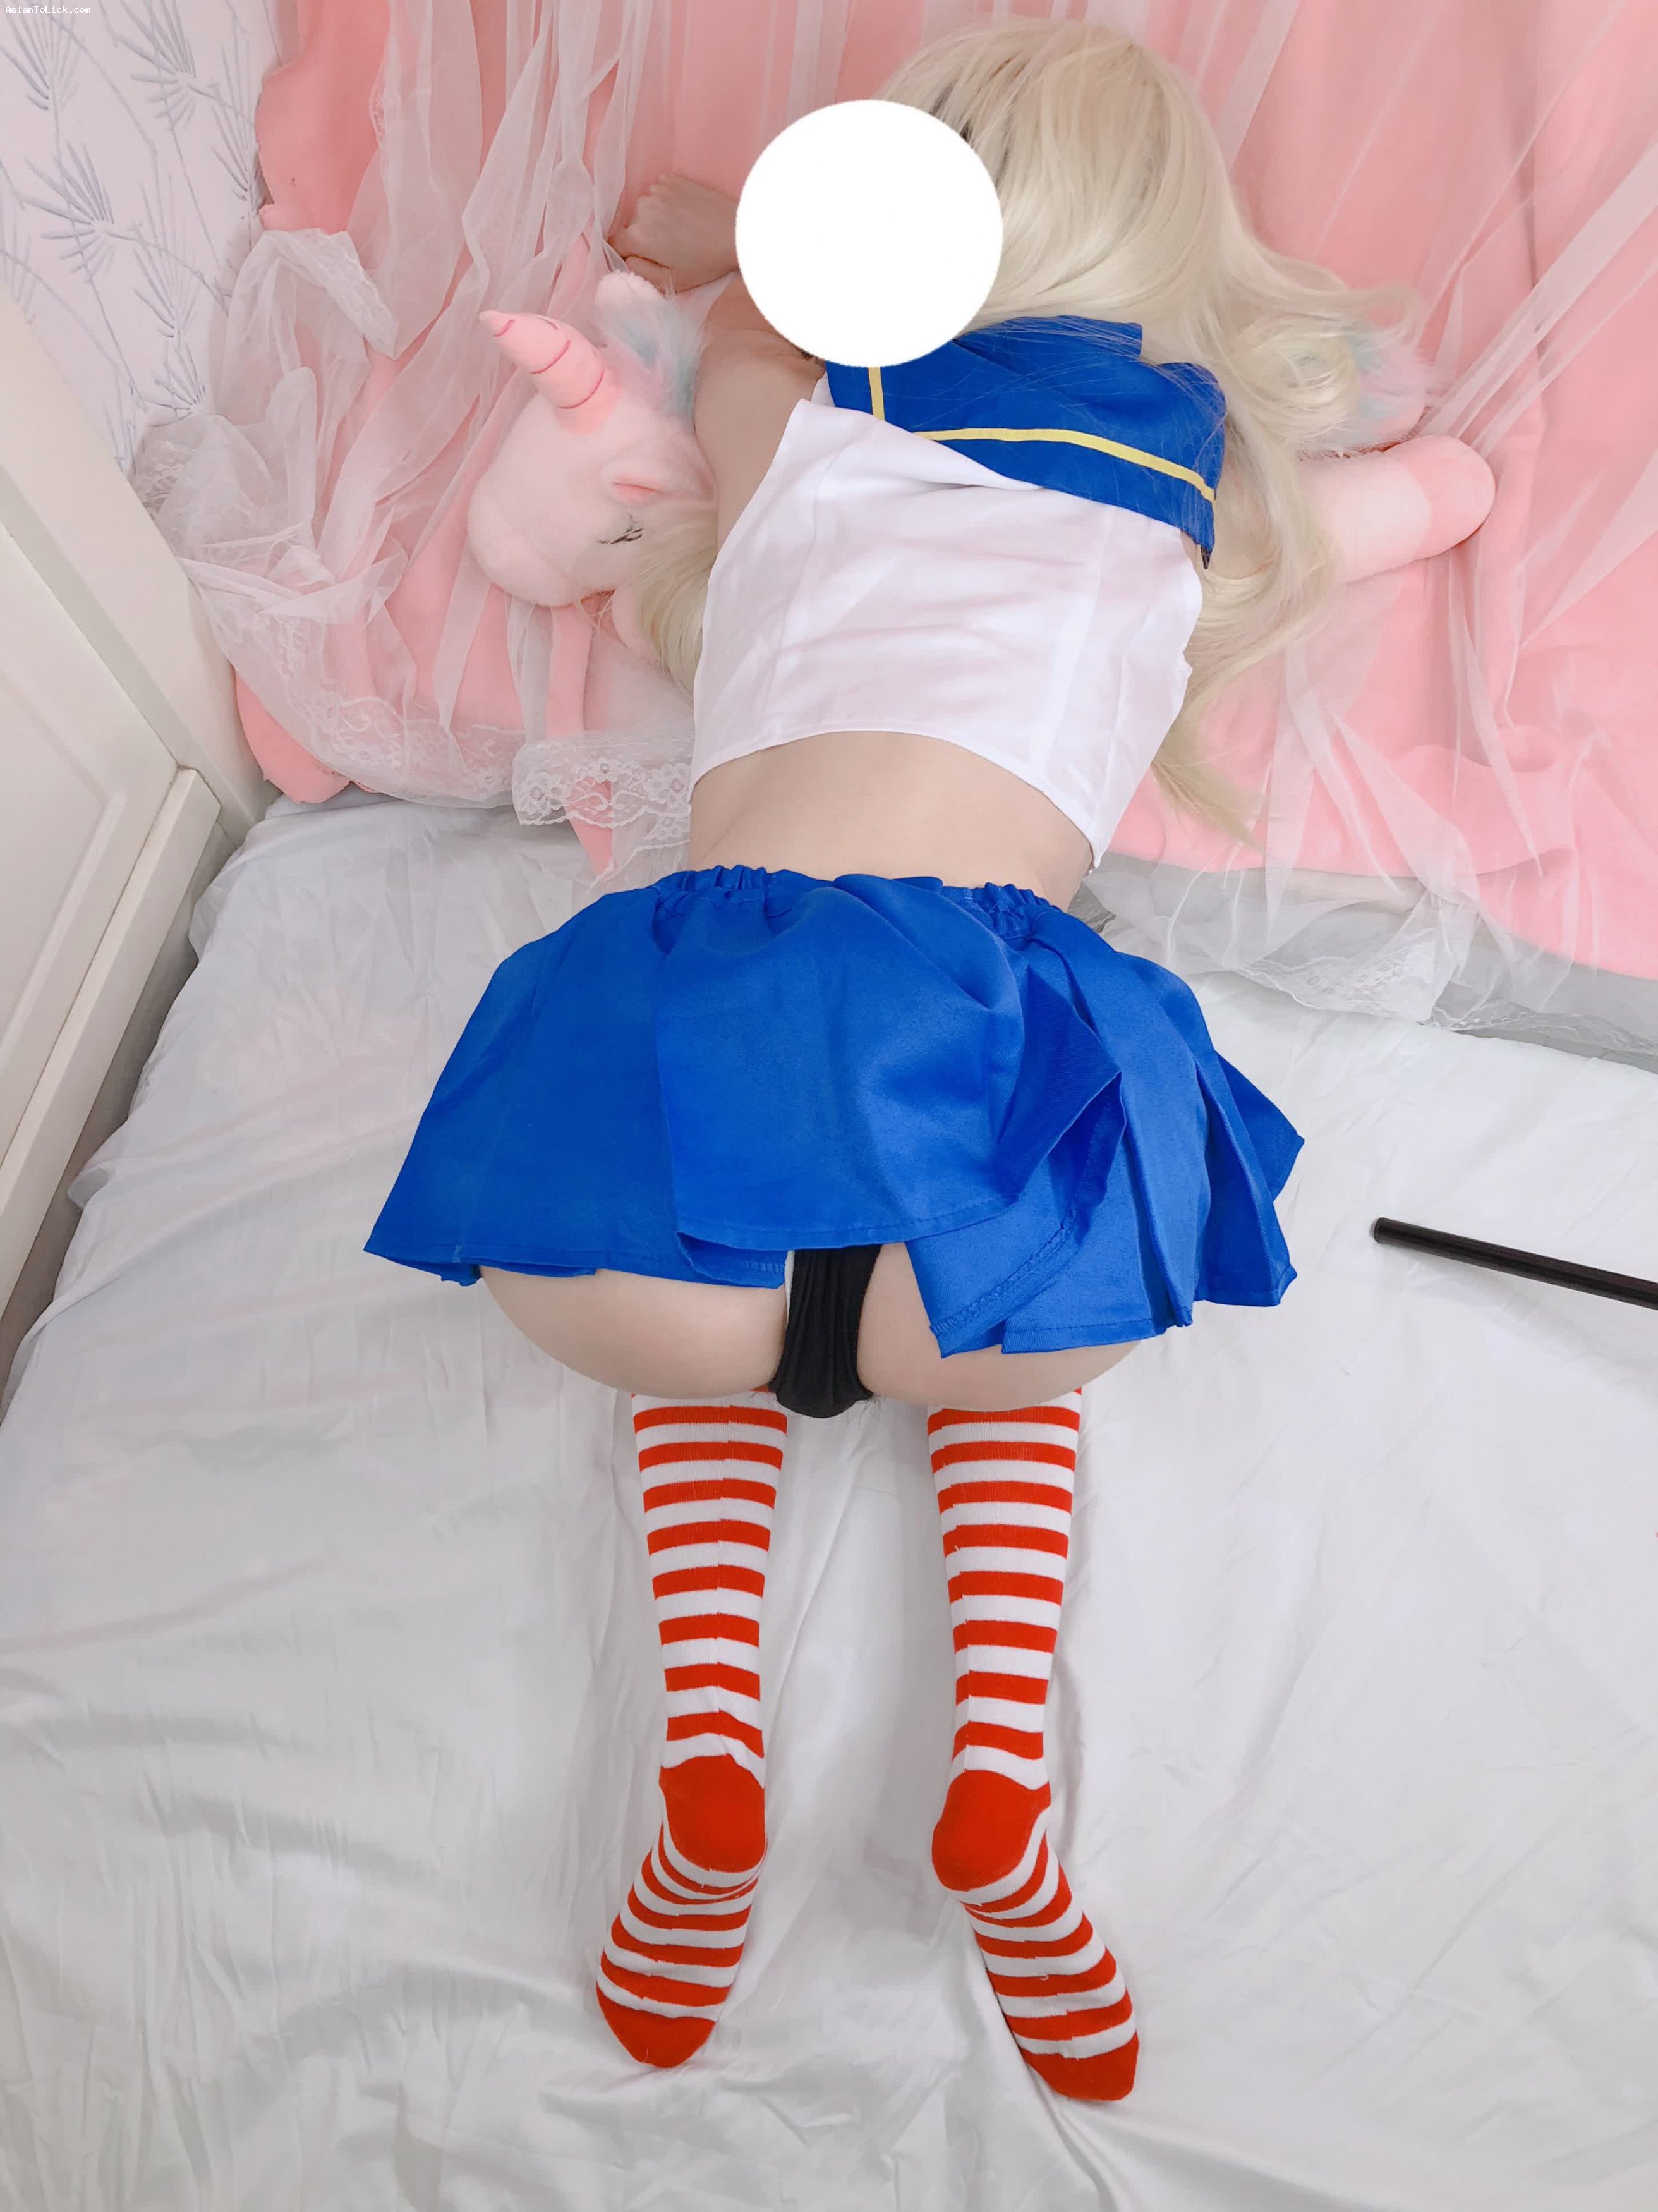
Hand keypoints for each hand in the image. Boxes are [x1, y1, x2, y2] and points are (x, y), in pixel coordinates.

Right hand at [608, 175, 738, 292]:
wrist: (736, 230)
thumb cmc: (706, 261)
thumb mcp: (672, 281)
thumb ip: (639, 273)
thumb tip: (624, 260)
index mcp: (638, 236)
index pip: (615, 244)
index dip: (627, 254)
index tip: (645, 259)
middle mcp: (641, 208)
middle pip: (631, 226)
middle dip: (644, 237)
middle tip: (671, 248)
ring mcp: (655, 190)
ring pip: (644, 210)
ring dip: (655, 219)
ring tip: (680, 230)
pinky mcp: (669, 179)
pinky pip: (657, 194)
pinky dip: (665, 203)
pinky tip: (684, 214)